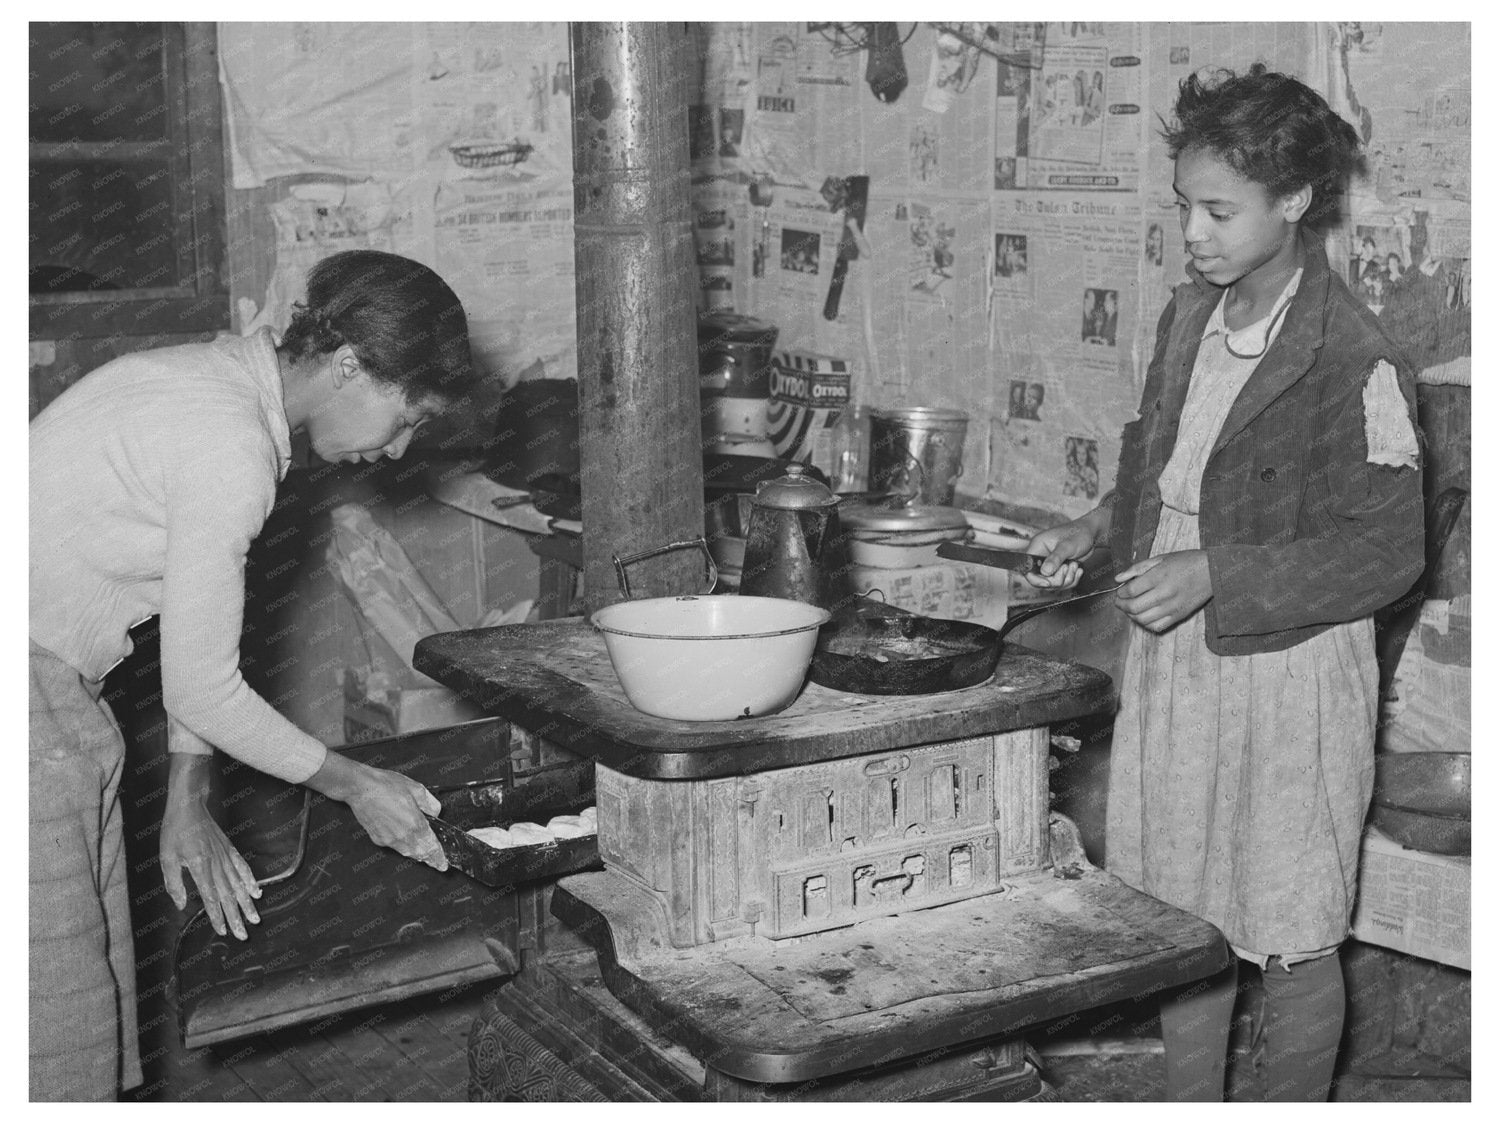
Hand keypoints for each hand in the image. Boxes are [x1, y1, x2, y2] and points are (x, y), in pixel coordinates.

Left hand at [161, 755, 260, 939]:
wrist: (189, 806)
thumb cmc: (174, 831)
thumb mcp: (166, 857)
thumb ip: (174, 883)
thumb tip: (181, 904)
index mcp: (200, 867)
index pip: (210, 897)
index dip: (216, 916)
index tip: (222, 931)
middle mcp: (216, 864)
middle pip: (228, 895)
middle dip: (236, 916)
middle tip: (244, 933)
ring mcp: (225, 856)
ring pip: (239, 884)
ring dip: (247, 903)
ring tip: (254, 918)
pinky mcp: (229, 849)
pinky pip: (242, 867)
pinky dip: (251, 880)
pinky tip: (256, 891)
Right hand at [308, 752, 448, 871]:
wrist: (360, 788)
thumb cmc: (385, 785)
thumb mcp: (416, 788)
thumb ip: (430, 803)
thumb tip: (435, 812)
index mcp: (415, 823)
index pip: (431, 845)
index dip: (438, 856)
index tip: (443, 864)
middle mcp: (402, 835)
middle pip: (420, 853)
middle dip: (430, 859)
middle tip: (437, 863)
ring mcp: (389, 839)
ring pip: (407, 852)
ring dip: (417, 854)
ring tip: (425, 856)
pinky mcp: (378, 839)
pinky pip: (394, 847)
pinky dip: (403, 847)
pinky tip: (406, 843)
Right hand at [1024, 507, 1107, 589]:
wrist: (1092, 534)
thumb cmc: (1079, 533)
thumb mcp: (1067, 546)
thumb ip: (1055, 558)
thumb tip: (1045, 572)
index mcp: (1037, 546)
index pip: (1027, 568)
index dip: (1036, 579)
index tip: (1048, 582)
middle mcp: (1041, 556)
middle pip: (1040, 579)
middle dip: (1057, 579)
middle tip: (1068, 568)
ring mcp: (1050, 564)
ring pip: (1052, 583)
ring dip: (1066, 579)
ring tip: (1075, 566)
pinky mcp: (1059, 569)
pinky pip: (1061, 582)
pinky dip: (1071, 579)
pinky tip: (1078, 569)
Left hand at [1114, 550, 1212, 631]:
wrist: (1213, 571)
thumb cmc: (1186, 562)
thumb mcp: (1161, 559)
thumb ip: (1137, 569)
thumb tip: (1118, 579)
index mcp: (1159, 577)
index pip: (1131, 590)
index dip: (1121, 593)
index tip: (1120, 591)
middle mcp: (1165, 594)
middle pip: (1134, 607)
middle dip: (1122, 605)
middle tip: (1120, 601)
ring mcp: (1173, 607)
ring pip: (1143, 619)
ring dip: (1131, 615)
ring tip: (1130, 608)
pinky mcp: (1179, 616)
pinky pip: (1157, 626)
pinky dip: (1145, 623)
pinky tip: (1143, 615)